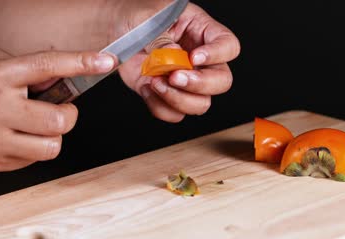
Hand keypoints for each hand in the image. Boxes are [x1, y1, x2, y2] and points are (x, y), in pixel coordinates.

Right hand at [0, 48, 115, 171]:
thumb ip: (24, 69)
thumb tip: (62, 75)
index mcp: (0, 76)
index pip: (48, 66)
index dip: (82, 63)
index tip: (106, 61)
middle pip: (59, 120)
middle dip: (68, 116)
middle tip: (58, 110)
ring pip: (51, 146)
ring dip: (52, 136)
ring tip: (36, 126)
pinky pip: (33, 160)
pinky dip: (33, 149)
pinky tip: (18, 137)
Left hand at [118, 3, 240, 121]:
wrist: (116, 33)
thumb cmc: (136, 18)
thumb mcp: (146, 18)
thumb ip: (161, 38)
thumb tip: (173, 56)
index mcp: (203, 32)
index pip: (228, 45)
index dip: (217, 55)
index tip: (194, 58)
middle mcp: (201, 60)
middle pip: (222, 81)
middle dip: (199, 84)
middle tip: (175, 77)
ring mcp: (187, 81)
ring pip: (201, 104)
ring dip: (177, 99)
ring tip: (155, 81)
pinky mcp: (169, 96)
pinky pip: (175, 114)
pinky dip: (159, 106)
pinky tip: (146, 86)